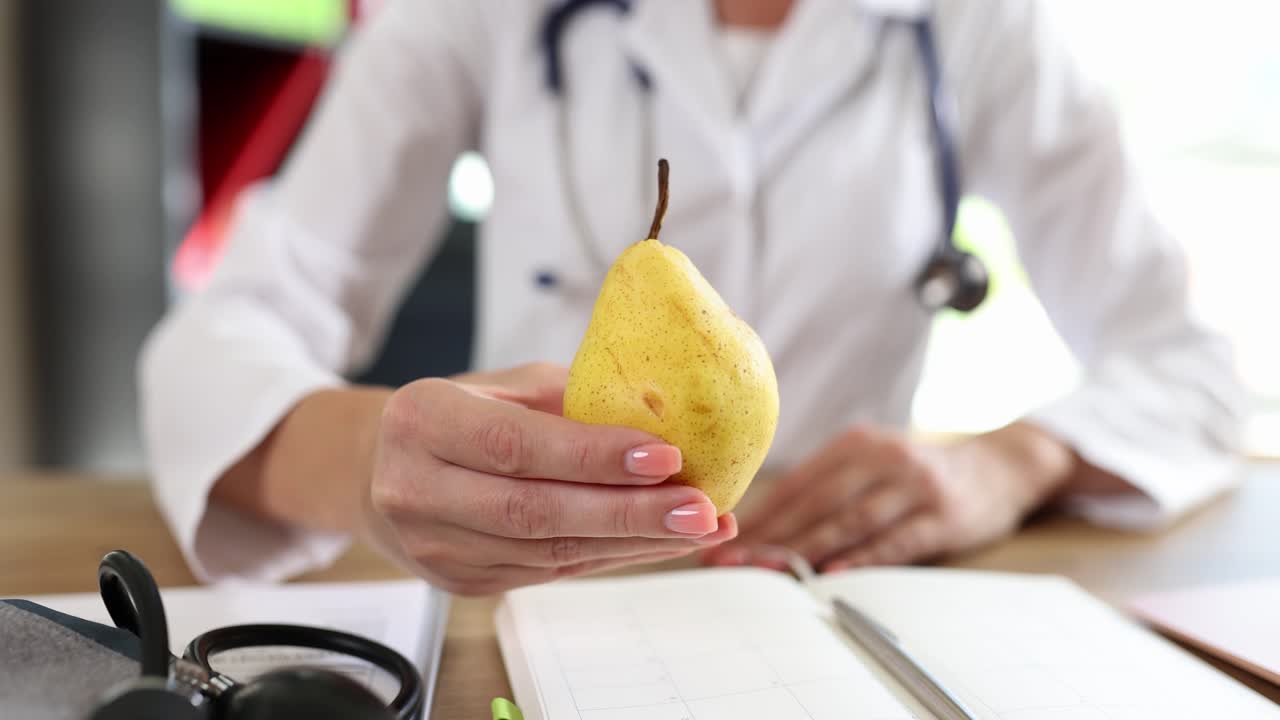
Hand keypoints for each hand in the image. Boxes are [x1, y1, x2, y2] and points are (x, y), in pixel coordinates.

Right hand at [363, 363, 736, 594]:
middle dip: (628, 514)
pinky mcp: (462, 584)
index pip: (514, 446)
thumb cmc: (455, 415)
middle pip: (534, 512)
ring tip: (697, 527)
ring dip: (633, 544)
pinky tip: (657, 543)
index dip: (593, 457)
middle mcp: (417, 489)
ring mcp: (437, 548)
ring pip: (548, 553)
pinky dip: (610, 558)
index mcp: (423, 421)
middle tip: (700, 508)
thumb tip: (662, 417)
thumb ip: (568, 400)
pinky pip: (549, 573)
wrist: (378, 471)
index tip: (665, 457)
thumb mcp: (501, 386)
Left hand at [703, 423, 1073, 572]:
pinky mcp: (943, 515)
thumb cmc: (920, 472)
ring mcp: (914, 485)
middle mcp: (881, 457)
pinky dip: (862, 559)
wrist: (1002, 464)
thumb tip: (762, 522)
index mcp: (855, 443)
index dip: (757, 513)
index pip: (796, 483)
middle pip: (815, 502)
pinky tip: (832, 575)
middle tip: (729, 561)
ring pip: (848, 521)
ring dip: (802, 550)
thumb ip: (828, 484)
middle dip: (768, 534)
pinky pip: (896, 540)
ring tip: (765, 571)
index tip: (720, 538)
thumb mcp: (874, 461)